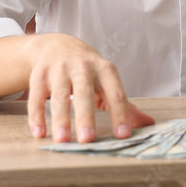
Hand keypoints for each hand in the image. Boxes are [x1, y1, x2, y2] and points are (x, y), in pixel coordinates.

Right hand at [25, 33, 154, 142]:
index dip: (120, 114)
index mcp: (105, 70)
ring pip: (59, 96)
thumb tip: (149, 123)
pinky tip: (40, 133)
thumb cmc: (89, 70)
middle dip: (86, 116)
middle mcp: (82, 67)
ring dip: (60, 119)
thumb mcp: (108, 82)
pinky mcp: (39, 75)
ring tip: (63, 140)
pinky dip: (36, 116)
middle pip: (84, 93)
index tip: (123, 135)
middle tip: (88, 139)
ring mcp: (59, 70)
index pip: (115, 93)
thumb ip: (125, 104)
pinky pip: (36, 97)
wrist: (57, 46)